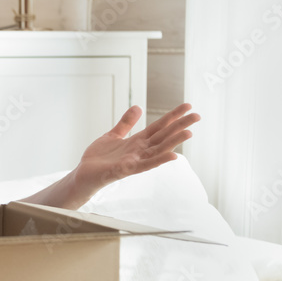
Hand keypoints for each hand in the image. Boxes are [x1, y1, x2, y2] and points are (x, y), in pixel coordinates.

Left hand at [73, 103, 199, 197]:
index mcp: (137, 142)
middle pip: (163, 136)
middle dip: (180, 126)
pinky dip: (159, 161)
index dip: (173, 116)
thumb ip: (126, 123)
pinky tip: (172, 157)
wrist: (84, 174)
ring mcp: (134, 161)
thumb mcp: (113, 135)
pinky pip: (145, 166)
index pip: (159, 126)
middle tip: (198, 116)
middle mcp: (140, 151)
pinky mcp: (125, 170)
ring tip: (189, 132)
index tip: (188, 106)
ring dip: (173, 142)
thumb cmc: (99, 158)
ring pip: (158, 150)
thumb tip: (138, 107)